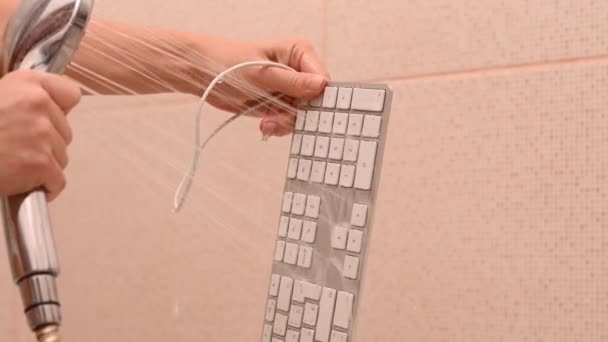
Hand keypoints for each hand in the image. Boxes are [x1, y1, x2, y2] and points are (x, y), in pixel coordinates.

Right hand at [0, 70, 80, 200]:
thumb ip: (24, 101)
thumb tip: (51, 114)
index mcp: (27, 83)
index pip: (70, 94)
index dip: (60, 110)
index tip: (47, 120)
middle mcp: (39, 104)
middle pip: (65, 131)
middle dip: (46, 143)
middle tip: (16, 148)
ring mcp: (42, 134)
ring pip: (61, 157)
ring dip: (43, 165)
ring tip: (13, 164)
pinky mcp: (41, 163)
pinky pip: (57, 181)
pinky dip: (44, 187)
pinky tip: (24, 184)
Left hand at [192, 36, 329, 136]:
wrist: (204, 75)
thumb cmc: (229, 64)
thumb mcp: (262, 74)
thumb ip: (292, 82)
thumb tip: (322, 85)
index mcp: (300, 53)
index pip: (323, 79)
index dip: (318, 98)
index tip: (304, 111)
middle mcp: (299, 70)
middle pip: (315, 100)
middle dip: (298, 115)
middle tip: (277, 121)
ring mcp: (291, 89)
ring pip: (303, 114)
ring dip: (285, 123)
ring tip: (267, 124)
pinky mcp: (281, 103)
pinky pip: (290, 121)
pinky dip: (279, 126)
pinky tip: (265, 126)